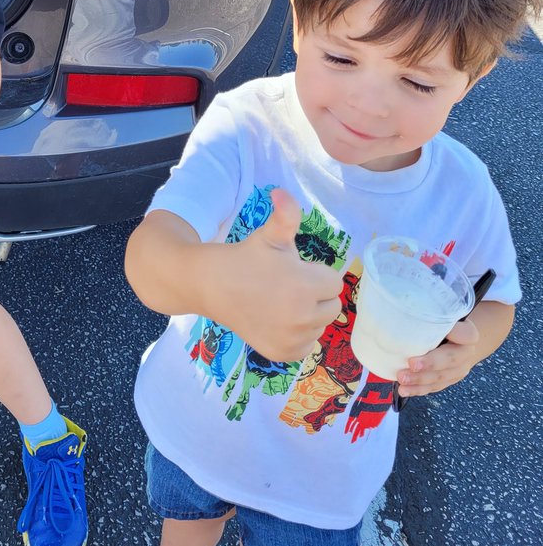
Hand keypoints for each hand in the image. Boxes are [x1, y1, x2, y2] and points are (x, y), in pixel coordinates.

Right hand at [205, 188, 344, 363]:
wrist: (211, 286)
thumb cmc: (245, 257)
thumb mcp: (269, 235)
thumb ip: (285, 215)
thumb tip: (281, 191)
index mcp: (305, 287)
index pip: (333, 282)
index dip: (314, 272)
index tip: (293, 269)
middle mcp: (302, 318)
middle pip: (331, 306)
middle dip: (315, 294)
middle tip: (287, 284)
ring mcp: (292, 339)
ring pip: (320, 326)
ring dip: (308, 314)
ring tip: (279, 301)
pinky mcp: (282, 354)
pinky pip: (306, 344)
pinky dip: (297, 334)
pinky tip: (277, 319)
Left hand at [396, 317, 479, 396]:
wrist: (457, 340)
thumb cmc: (443, 322)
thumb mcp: (441, 313)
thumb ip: (429, 312)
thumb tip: (403, 308)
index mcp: (468, 334)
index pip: (467, 334)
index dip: (455, 334)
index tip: (440, 331)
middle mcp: (465, 353)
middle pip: (450, 360)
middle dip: (430, 364)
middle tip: (411, 364)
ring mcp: (458, 370)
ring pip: (440, 377)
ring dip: (420, 380)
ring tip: (402, 378)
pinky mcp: (448, 380)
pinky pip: (433, 387)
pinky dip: (418, 389)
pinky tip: (404, 390)